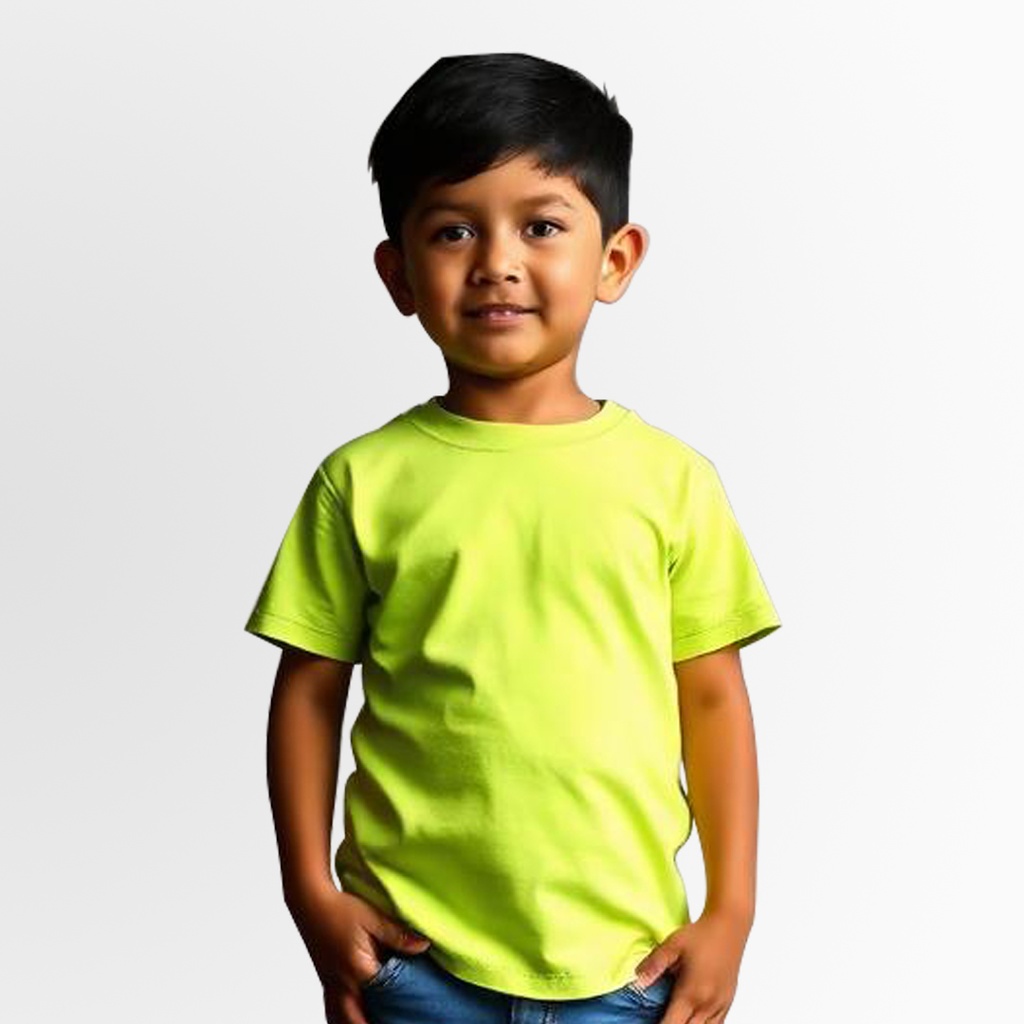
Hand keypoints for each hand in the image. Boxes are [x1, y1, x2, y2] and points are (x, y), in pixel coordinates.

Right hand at [286, 883, 431, 1023]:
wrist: (309, 901)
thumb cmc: (339, 907)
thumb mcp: (373, 918)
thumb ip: (398, 935)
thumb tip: (423, 945)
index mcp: (357, 970)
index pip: (383, 999)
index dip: (399, 1006)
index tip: (411, 1010)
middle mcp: (341, 984)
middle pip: (357, 1020)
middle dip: (372, 1023)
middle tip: (392, 1020)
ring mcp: (330, 985)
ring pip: (341, 1020)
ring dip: (356, 1023)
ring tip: (372, 1021)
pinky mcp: (325, 981)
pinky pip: (332, 1010)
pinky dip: (341, 1019)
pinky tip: (350, 1018)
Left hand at [633, 908, 751, 1023]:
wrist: (729, 925)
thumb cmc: (700, 934)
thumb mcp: (672, 944)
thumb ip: (653, 964)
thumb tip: (636, 981)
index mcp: (691, 993)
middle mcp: (708, 1005)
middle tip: (660, 1019)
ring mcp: (720, 1006)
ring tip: (674, 1018)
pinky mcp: (728, 1002)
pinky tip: (691, 1019)